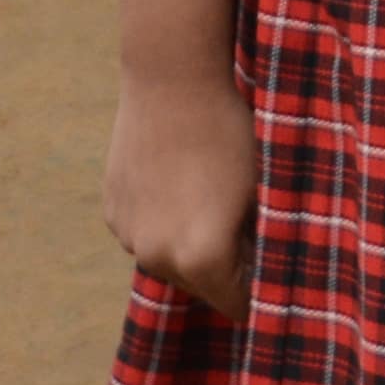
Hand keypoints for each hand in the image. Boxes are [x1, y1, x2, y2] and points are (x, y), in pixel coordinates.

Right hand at [109, 0, 258, 323]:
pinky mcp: (113, 212)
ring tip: (211, 197)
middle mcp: (158, 258)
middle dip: (225, 268)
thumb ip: (265, 243)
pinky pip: (145, 235)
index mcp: (202, 260)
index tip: (271, 266)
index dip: (260, 289)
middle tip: (246, 225)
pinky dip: (163, 223)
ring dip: (190, 246)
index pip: (239, 305)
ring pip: (169, 261)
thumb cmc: (231, 133)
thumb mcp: (264, 193)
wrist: (172, 79)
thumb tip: (271, 268)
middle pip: (202, 288)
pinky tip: (181, 182)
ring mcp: (129, 235)